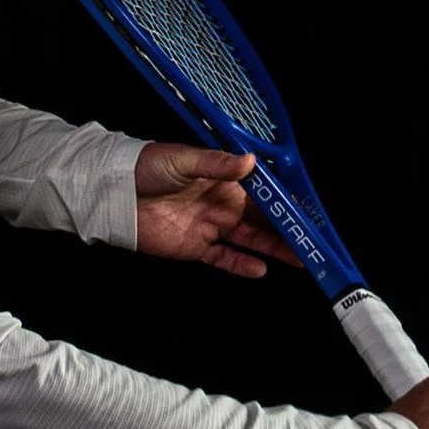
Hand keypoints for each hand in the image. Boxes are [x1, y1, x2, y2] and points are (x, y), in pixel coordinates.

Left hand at [133, 144, 299, 277]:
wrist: (115, 193)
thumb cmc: (147, 168)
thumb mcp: (183, 159)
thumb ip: (216, 164)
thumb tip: (250, 162)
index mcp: (225, 181)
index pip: (263, 193)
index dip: (285, 201)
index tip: (306, 209)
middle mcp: (223, 204)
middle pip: (262, 219)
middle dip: (288, 229)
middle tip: (313, 239)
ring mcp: (210, 226)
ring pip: (249, 240)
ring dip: (273, 249)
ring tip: (299, 259)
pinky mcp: (193, 247)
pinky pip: (222, 258)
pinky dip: (240, 264)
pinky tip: (261, 269)